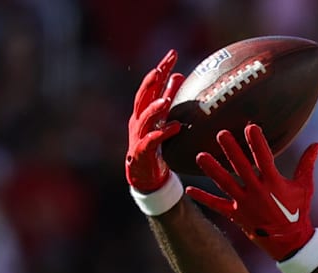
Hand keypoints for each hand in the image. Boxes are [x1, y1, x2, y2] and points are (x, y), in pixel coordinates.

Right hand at [126, 50, 184, 191]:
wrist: (144, 174)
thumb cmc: (155, 143)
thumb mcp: (162, 117)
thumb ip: (168, 96)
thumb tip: (179, 75)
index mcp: (143, 109)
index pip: (151, 84)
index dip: (160, 68)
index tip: (172, 54)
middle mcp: (138, 119)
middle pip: (143, 96)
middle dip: (151, 82)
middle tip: (160, 70)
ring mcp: (139, 135)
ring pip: (145, 118)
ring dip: (155, 108)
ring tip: (167, 100)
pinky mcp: (143, 151)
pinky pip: (152, 141)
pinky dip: (163, 133)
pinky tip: (176, 127)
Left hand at [186, 124, 317, 260]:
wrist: (290, 242)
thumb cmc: (298, 212)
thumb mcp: (305, 187)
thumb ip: (307, 164)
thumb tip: (317, 144)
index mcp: (274, 183)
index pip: (265, 158)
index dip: (257, 142)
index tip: (250, 127)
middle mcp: (257, 192)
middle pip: (241, 168)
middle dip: (231, 151)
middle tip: (221, 134)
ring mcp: (245, 204)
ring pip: (225, 184)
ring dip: (213, 170)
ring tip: (200, 156)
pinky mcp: (236, 215)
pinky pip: (217, 205)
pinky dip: (203, 197)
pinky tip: (189, 189)